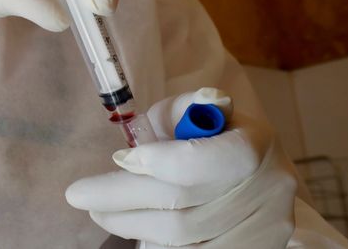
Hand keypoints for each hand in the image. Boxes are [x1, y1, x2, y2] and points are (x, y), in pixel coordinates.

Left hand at [66, 88, 297, 247]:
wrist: (259, 172)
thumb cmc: (214, 135)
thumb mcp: (194, 111)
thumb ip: (172, 115)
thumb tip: (137, 145)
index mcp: (253, 143)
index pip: (203, 160)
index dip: (158, 162)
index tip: (119, 158)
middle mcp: (267, 189)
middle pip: (182, 207)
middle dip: (122, 200)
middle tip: (80, 195)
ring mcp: (263, 228)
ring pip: (182, 239)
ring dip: (130, 225)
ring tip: (99, 211)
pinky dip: (155, 242)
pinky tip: (131, 227)